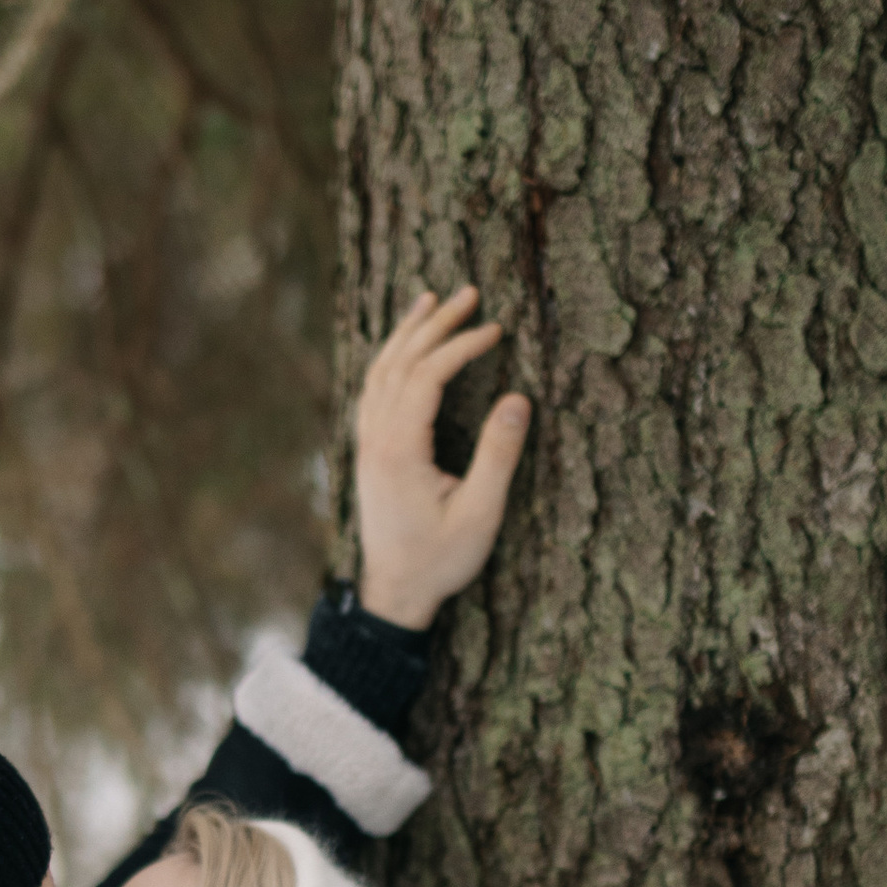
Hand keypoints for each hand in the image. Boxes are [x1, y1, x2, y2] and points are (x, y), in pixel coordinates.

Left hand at [353, 281, 531, 629]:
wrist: (394, 593)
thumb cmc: (439, 560)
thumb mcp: (479, 514)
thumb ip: (498, 456)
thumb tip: (520, 399)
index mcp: (400, 450)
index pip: (428, 376)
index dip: (461, 346)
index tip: (496, 328)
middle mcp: (375, 440)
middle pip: (401, 363)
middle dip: (435, 324)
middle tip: (468, 292)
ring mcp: (366, 445)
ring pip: (380, 372)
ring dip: (406, 333)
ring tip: (429, 300)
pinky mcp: (367, 454)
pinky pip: (372, 391)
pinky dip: (389, 359)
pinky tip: (403, 348)